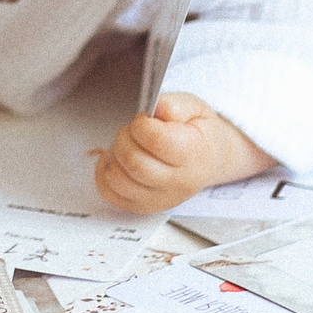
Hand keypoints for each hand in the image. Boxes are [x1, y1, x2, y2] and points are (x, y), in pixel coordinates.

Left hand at [93, 92, 272, 213]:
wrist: (207, 161)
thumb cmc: (197, 134)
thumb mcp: (195, 108)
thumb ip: (176, 105)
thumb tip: (159, 110)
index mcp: (193, 155)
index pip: (156, 142)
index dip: (142, 124)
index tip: (145, 118)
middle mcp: (177, 183)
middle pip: (134, 162)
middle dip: (125, 138)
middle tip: (134, 130)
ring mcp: (158, 199)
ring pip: (118, 179)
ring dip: (114, 155)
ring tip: (128, 146)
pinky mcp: (141, 206)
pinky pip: (109, 192)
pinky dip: (105, 172)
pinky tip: (119, 161)